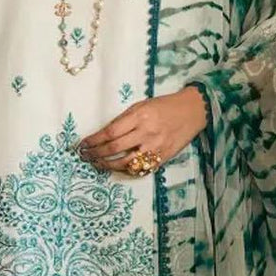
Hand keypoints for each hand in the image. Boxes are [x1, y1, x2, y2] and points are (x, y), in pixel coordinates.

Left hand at [78, 87, 206, 173]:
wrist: (192, 111)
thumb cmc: (164, 106)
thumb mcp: (142, 105)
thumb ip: (124, 120)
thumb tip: (104, 134)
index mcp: (139, 116)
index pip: (110, 132)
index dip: (93, 141)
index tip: (83, 144)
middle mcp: (146, 133)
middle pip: (114, 148)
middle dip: (96, 154)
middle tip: (85, 156)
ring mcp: (155, 148)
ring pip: (125, 163)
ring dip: (107, 165)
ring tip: (97, 164)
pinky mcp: (162, 158)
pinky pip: (140, 169)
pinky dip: (125, 170)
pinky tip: (116, 168)